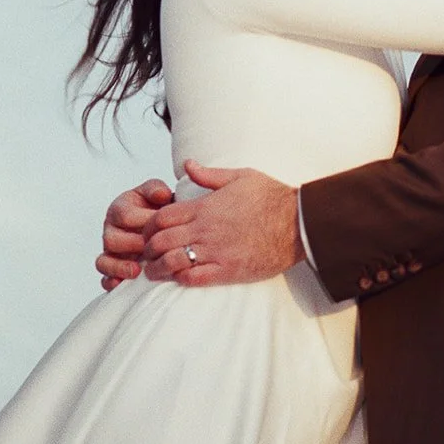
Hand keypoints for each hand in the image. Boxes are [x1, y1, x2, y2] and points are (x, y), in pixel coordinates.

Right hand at [97, 178, 173, 290]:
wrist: (163, 226)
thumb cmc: (159, 208)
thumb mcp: (158, 194)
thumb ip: (156, 189)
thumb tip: (161, 195)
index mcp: (120, 208)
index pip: (125, 215)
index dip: (142, 222)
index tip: (161, 228)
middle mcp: (111, 229)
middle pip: (111, 240)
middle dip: (132, 246)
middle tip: (152, 250)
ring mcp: (110, 251)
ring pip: (104, 261)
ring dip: (120, 267)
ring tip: (137, 271)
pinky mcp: (112, 268)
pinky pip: (105, 278)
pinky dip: (112, 282)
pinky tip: (123, 284)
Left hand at [140, 160, 302, 285]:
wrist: (298, 223)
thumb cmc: (271, 197)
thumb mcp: (240, 176)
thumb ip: (208, 174)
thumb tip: (187, 164)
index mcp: (205, 207)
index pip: (162, 217)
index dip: (148, 226)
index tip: (148, 231)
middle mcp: (205, 230)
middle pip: (161, 241)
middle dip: (147, 248)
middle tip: (145, 253)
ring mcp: (216, 251)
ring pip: (172, 262)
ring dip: (158, 268)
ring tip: (153, 272)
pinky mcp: (228, 270)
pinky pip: (194, 278)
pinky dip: (180, 279)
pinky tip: (178, 277)